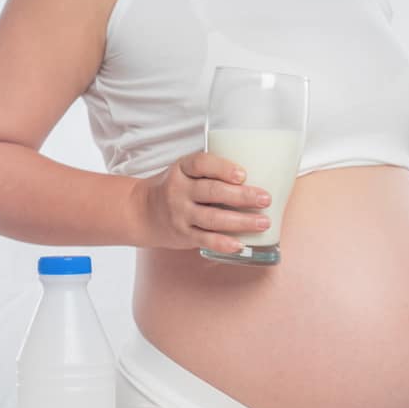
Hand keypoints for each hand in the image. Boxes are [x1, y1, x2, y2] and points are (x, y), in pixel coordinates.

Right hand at [131, 151, 270, 251]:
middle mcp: (179, 191)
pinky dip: (223, 243)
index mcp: (182, 169)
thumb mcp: (186, 172)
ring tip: (263, 222)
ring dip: (241, 221)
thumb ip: (212, 171)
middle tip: (265, 199)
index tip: (243, 174)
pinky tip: (240, 244)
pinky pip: (205, 240)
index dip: (223, 168)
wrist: (143, 211)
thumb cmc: (177, 188)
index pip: (201, 164)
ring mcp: (180, 214)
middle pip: (212, 192)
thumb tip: (260, 171)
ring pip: (212, 218)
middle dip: (242, 196)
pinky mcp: (183, 235)